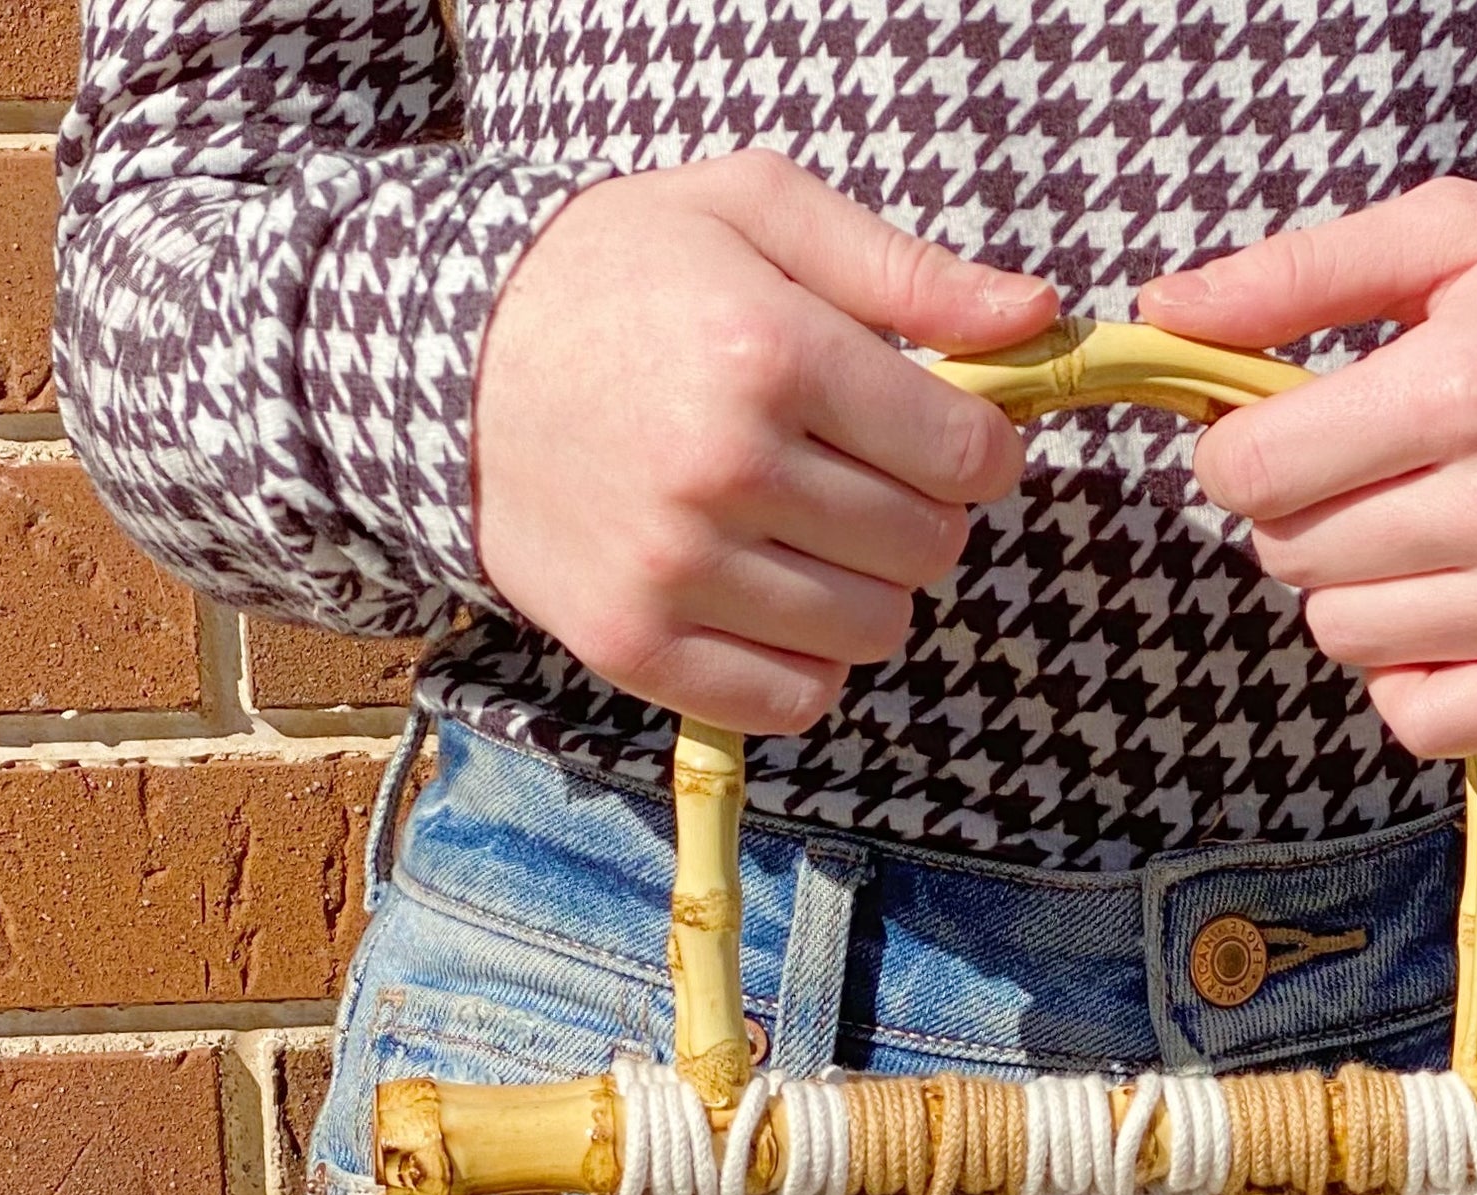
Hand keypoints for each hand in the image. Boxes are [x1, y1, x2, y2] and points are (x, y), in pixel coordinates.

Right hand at [474, 152, 1057, 732]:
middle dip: (915, 512)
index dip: (976, 450)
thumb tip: (1036, 315)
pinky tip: (769, 598)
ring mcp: (677, 571)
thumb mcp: (755, 212)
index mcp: (768, 352)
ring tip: (803, 530)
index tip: (941, 435)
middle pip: (927, 549)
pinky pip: (798, 700)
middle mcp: (724, 470)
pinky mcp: (638, 647)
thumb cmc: (618, 273)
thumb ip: (905, 267)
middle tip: (852, 473)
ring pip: (875, 631)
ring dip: (864, 589)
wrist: (440, 355)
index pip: (965, 457)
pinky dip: (807, 663)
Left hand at [1138, 181, 1476, 757]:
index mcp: (1467, 387)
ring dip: (1349, 592)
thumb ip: (1296, 275)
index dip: (1235, 454)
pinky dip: (1407, 680)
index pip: (1262, 473)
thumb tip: (1162, 314)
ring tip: (1407, 530)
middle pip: (1296, 560)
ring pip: (1349, 641)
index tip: (1269, 434)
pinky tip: (1436, 613)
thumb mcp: (1451, 234)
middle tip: (1356, 474)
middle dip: (1296, 516)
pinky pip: (1429, 722)